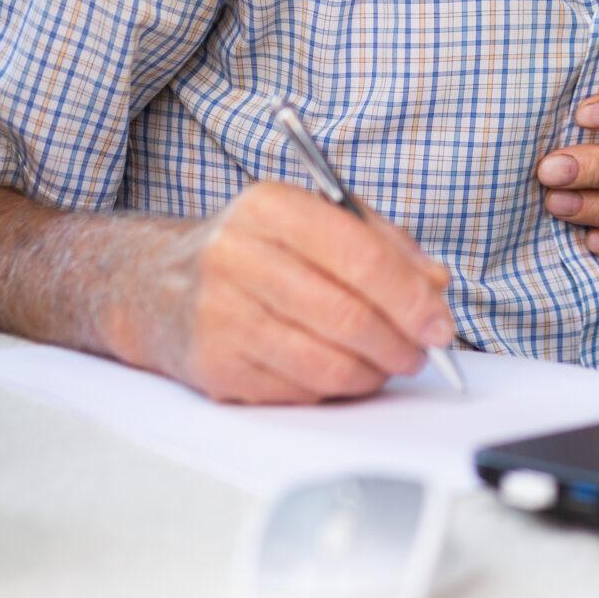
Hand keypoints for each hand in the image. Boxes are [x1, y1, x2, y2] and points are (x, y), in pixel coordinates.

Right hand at [115, 182, 454, 404]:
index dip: (410, 297)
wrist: (159, 286)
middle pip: (345, 314)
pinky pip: (298, 390)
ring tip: (389, 363)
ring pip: (325, 361)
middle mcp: (237, 256)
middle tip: (423, 351)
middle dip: (400, 342)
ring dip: (373, 372)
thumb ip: (383, 243)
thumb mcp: (315, 219)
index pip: (359, 255)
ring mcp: (220, 315)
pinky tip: (343, 372)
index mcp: (271, 207)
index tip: (439, 322)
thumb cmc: (256, 250)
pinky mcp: (214, 366)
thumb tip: (434, 285)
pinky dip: (335, 388)